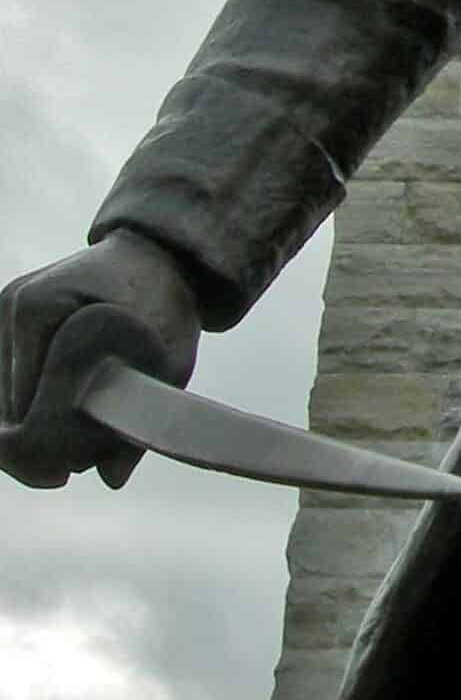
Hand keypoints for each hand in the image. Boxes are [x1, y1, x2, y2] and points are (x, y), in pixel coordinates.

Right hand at [0, 231, 202, 489]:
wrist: (158, 256)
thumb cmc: (165, 306)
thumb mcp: (169, 359)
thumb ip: (141, 414)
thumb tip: (111, 479)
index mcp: (43, 308)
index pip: (25, 403)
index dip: (46, 444)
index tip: (70, 469)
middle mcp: (12, 305)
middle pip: (5, 406)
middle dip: (35, 440)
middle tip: (69, 467)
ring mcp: (2, 311)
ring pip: (0, 400)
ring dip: (26, 426)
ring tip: (66, 449)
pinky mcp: (4, 321)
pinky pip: (4, 384)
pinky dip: (22, 408)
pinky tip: (49, 423)